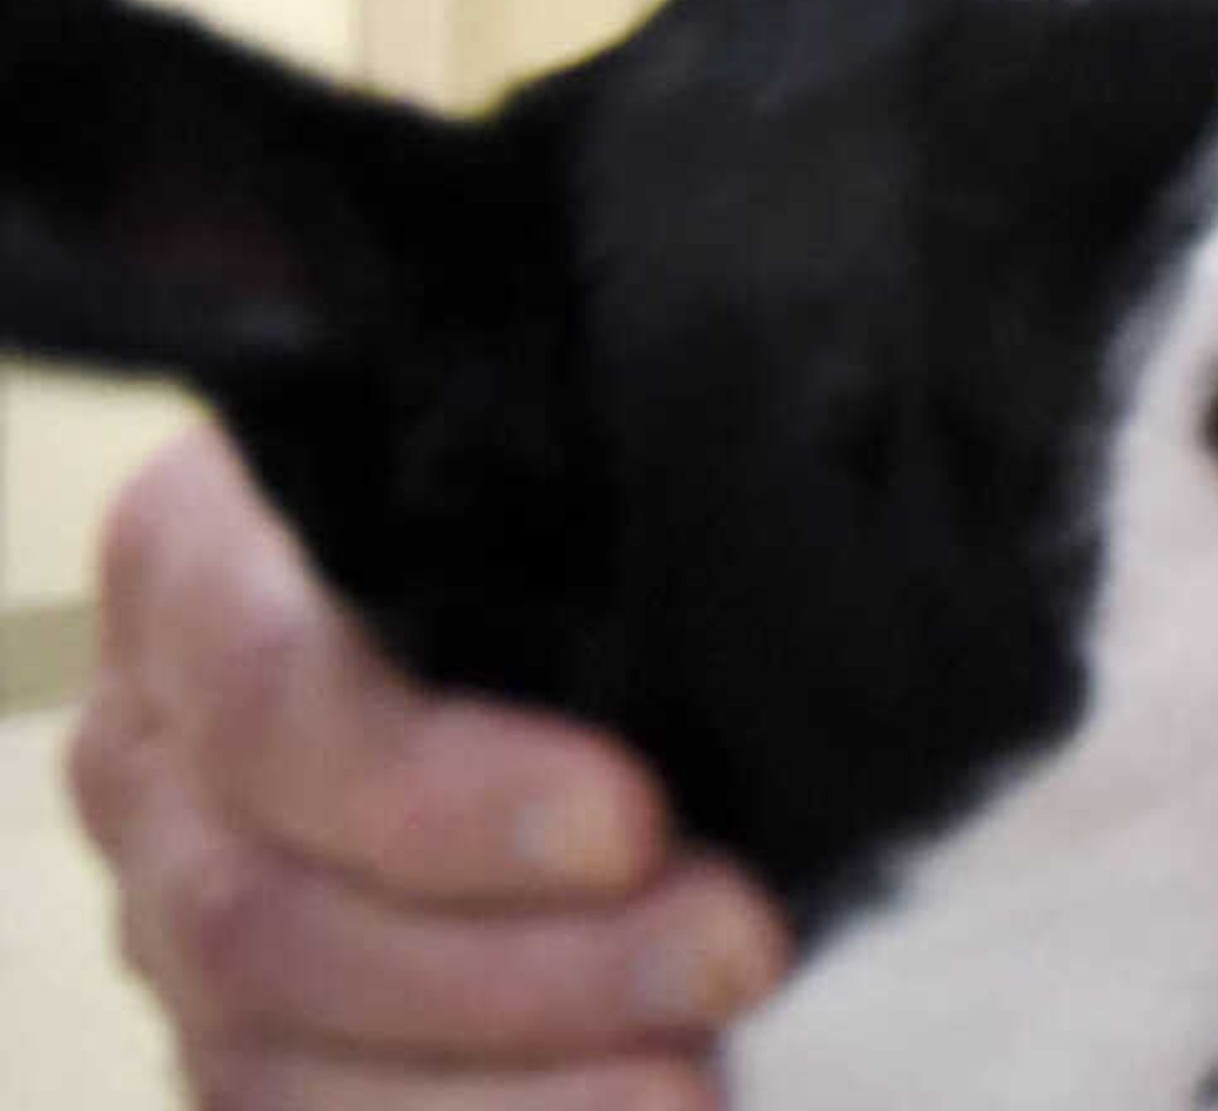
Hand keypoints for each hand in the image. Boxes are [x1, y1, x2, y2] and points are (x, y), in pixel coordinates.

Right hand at [64, 425, 786, 1107]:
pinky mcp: (235, 1040)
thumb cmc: (556, 500)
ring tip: (700, 1081)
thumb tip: (771, 560)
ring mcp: (172, 917)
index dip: (444, 787)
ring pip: (278, 1057)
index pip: (278, 692)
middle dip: (527, 964)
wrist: (510, 616)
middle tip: (738, 951)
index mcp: (199, 568)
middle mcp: (153, 756)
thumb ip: (592, 505)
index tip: (636, 822)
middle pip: (275, 909)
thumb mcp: (558, 462)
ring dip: (512, 1090)